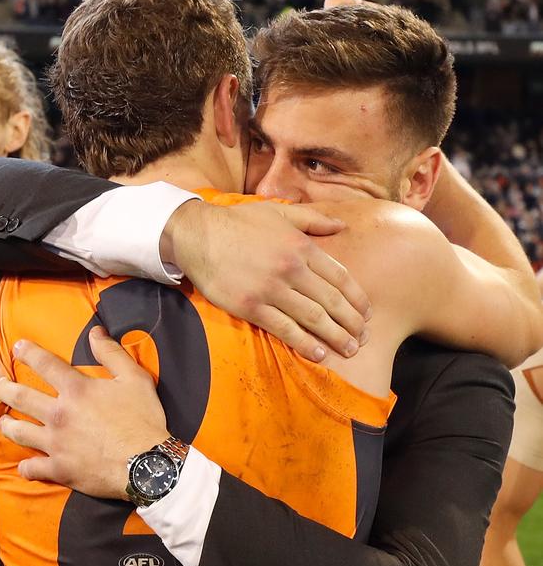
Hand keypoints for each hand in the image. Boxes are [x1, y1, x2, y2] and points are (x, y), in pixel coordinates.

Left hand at [0, 329, 168, 497]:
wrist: (147, 464)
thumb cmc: (144, 419)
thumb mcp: (135, 379)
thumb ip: (112, 354)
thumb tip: (95, 332)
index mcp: (76, 390)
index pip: (44, 364)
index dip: (28, 353)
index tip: (17, 348)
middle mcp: (59, 414)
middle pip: (20, 397)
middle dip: (3, 388)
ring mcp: (55, 443)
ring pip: (18, 432)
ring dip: (7, 424)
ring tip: (4, 421)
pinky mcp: (59, 468)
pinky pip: (32, 468)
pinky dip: (26, 467)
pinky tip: (25, 465)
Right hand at [163, 199, 370, 362]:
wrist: (198, 235)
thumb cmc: (238, 223)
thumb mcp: (279, 211)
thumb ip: (313, 220)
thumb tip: (342, 225)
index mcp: (301, 246)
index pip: (340, 277)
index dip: (357, 298)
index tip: (367, 313)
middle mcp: (291, 268)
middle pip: (332, 301)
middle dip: (352, 322)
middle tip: (363, 338)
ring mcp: (271, 289)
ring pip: (313, 318)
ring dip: (336, 337)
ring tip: (350, 350)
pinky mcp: (251, 306)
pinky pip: (285, 329)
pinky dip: (305, 343)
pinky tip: (319, 354)